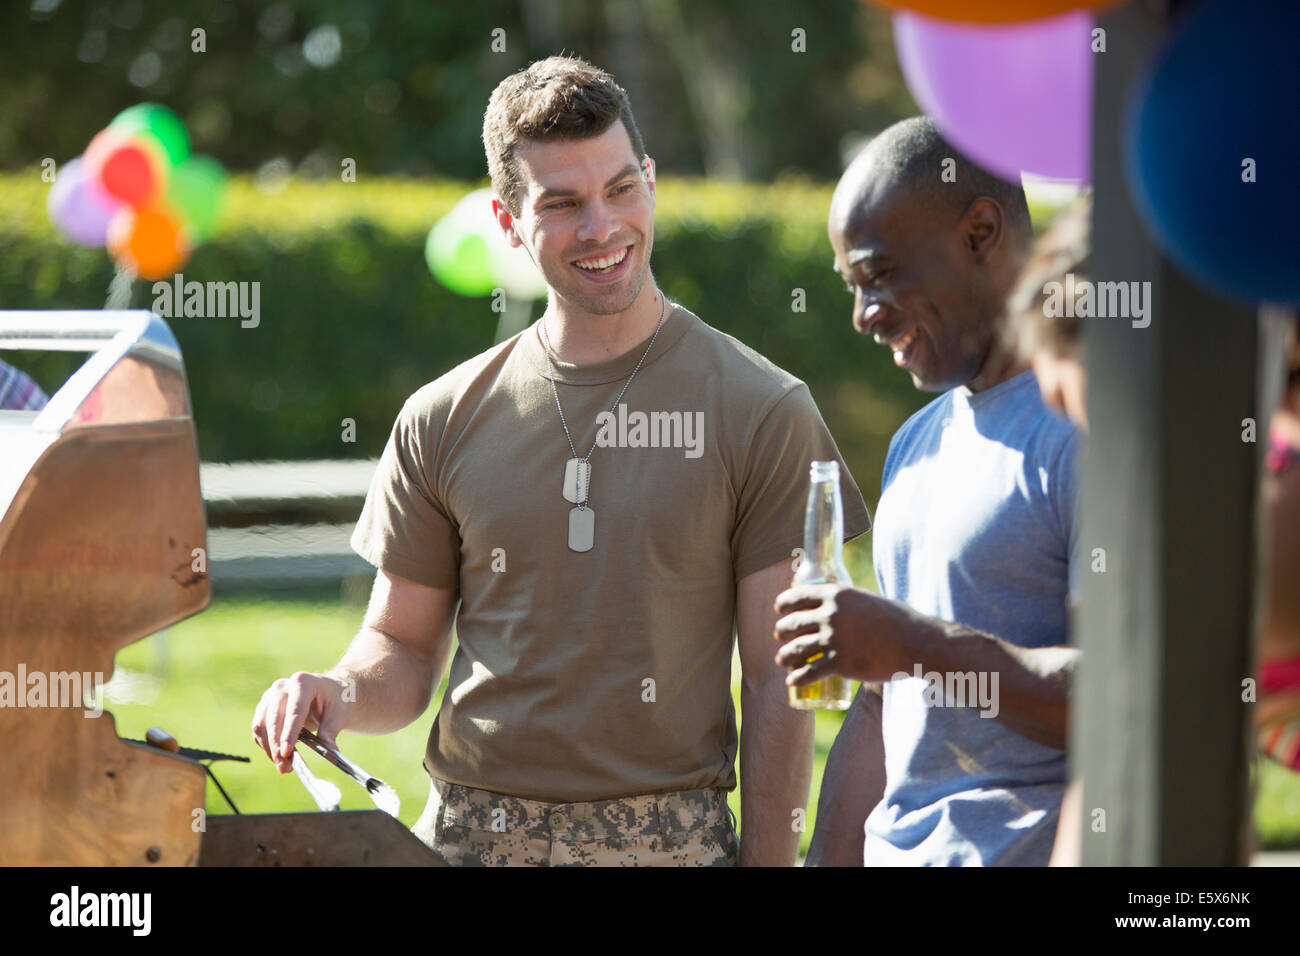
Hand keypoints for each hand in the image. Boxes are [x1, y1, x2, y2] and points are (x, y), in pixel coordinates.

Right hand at [251, 672, 352, 773]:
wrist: (327, 692)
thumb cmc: (334, 701)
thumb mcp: (339, 713)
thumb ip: (330, 731)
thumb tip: (330, 751)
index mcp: (302, 682)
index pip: (293, 711)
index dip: (289, 733)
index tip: (286, 753)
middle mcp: (282, 687)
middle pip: (273, 719)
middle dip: (277, 746)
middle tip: (284, 767)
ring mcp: (269, 697)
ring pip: (261, 726)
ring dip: (269, 749)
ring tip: (284, 766)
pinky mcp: (263, 708)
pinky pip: (259, 730)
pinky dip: (266, 746)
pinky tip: (278, 757)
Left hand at [773, 584, 921, 686]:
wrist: (915, 642)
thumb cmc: (897, 620)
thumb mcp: (868, 600)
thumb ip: (850, 604)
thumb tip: (841, 607)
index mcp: (836, 594)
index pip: (798, 595)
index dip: (784, 603)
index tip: (779, 608)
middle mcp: (830, 615)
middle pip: (793, 623)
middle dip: (781, 630)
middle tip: (780, 636)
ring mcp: (833, 639)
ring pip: (797, 649)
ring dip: (784, 656)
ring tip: (782, 660)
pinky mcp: (839, 663)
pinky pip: (810, 672)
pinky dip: (797, 678)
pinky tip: (791, 681)